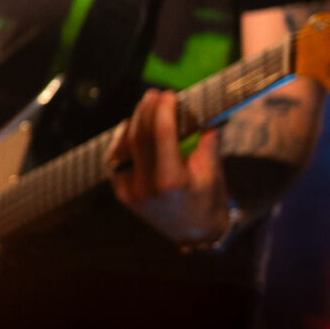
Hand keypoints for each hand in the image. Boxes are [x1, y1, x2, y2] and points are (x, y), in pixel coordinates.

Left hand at [106, 88, 231, 246]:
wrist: (194, 234)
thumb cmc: (208, 199)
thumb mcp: (213, 170)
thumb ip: (208, 138)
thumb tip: (209, 107)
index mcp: (171, 180)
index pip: (161, 135)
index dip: (163, 111)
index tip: (168, 95)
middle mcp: (146, 186)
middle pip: (139, 137)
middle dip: (146, 112)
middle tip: (153, 94)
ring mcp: (130, 191)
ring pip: (124, 147)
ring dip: (133, 123)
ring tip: (145, 106)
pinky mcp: (121, 193)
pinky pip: (116, 160)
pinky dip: (122, 141)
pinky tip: (131, 127)